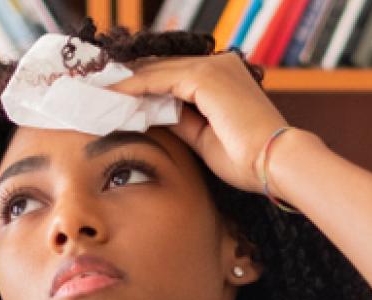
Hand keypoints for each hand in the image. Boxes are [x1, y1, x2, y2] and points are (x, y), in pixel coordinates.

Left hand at [108, 54, 288, 193]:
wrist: (277, 164)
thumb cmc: (248, 160)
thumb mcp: (204, 138)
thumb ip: (179, 120)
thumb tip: (150, 114)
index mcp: (224, 77)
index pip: (172, 76)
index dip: (141, 85)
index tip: (113, 97)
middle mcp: (220, 64)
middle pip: (161, 67)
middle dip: (127, 79)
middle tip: (94, 89)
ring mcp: (214, 68)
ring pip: (156, 70)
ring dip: (124, 81)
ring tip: (95, 92)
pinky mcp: (206, 78)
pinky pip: (158, 79)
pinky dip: (133, 87)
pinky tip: (111, 96)